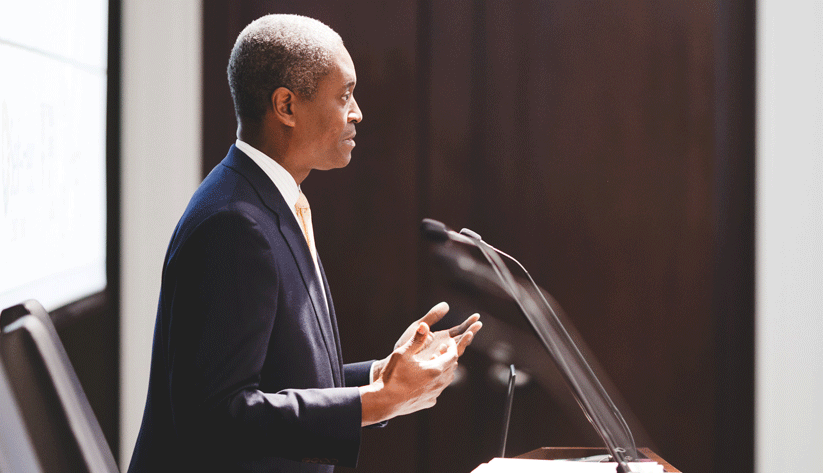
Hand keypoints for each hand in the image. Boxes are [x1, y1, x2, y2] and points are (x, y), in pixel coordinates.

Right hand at [359, 303, 482, 425]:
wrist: (384, 402)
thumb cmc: (392, 376)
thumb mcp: (402, 353)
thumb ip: (416, 339)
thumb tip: (425, 325)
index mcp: (435, 370)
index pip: (453, 355)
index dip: (452, 347)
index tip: (448, 341)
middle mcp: (439, 384)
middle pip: (451, 368)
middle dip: (448, 357)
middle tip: (441, 350)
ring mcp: (434, 395)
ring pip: (446, 380)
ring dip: (443, 370)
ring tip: (433, 363)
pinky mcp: (428, 402)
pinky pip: (437, 390)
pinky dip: (436, 382)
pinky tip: (425, 379)